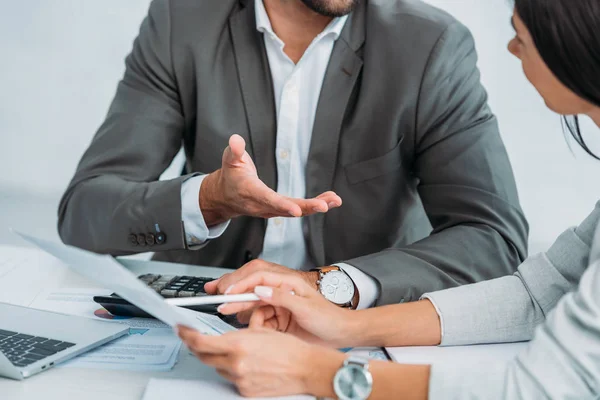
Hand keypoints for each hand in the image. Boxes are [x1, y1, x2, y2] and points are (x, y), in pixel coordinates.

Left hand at [177, 326, 343, 397]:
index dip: (186, 334)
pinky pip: (231, 379)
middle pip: (204, 356)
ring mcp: (239, 379)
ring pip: (218, 368)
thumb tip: (222, 336)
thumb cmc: (290, 348)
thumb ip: (237, 334)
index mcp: (238, 344)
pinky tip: (247, 364)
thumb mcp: (260, 331)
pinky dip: (233, 370)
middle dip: (197, 346)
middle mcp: (236, 363)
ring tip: (234, 351)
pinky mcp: (245, 391)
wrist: (307, 368)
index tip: (181, 329)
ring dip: (218, 359)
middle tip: (195, 338)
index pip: (200, 341)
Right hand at [200, 134, 341, 224]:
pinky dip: (314, 205)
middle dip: (306, 207)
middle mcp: (262, 205)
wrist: (226, 197)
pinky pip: (299, 209)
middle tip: (325, 205)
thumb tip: (236, 140)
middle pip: (286, 208)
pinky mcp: (279, 210)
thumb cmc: (231, 175)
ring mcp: (271, 210)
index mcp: (250, 191)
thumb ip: (234, 150)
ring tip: (335, 200)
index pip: (267, 198)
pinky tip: (330, 201)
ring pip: (296, 210)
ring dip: (316, 206)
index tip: (296, 210)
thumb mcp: (229, 159)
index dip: (281, 204)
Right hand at [221, 270, 356, 347]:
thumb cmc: (329, 318)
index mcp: (289, 280)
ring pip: (250, 295)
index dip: (240, 282)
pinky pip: (257, 311)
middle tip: (213, 292)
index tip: (227, 292)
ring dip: (237, 300)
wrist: (340, 334)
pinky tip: (240, 316)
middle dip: (231, 284)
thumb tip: (260, 290)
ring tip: (222, 304)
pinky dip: (247, 314)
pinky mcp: (277, 313)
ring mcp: (278, 300)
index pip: (259, 275)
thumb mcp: (306, 308)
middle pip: (250, 280)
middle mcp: (281, 287)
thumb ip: (283, 297)